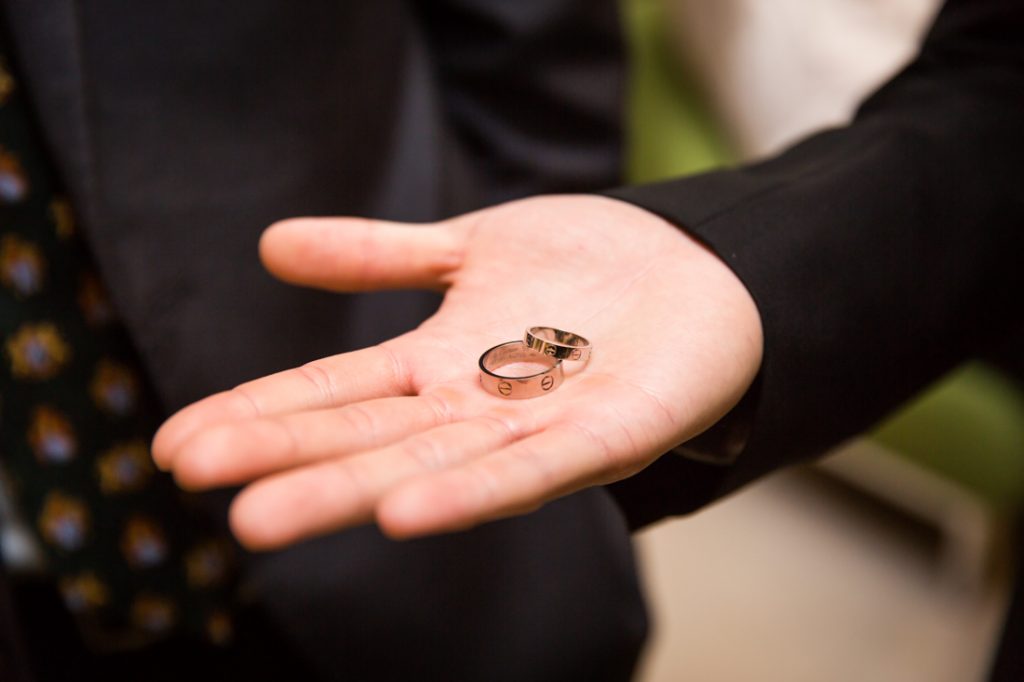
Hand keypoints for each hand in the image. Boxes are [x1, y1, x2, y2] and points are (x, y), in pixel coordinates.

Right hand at [152, 195, 761, 547]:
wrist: (695, 270)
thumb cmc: (580, 268)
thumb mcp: (469, 248)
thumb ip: (378, 254)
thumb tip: (270, 245)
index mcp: (438, 364)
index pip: (333, 389)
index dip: (258, 414)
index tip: (175, 443)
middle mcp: (475, 405)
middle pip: (370, 435)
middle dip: (285, 459)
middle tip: (199, 482)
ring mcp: (540, 424)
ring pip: (435, 463)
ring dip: (355, 489)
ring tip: (268, 516)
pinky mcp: (613, 431)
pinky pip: (539, 468)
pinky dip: (474, 492)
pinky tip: (410, 512)